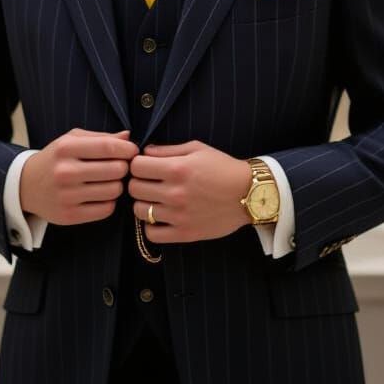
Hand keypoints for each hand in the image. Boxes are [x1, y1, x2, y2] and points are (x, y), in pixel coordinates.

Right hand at [20, 128, 135, 225]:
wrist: (25, 186)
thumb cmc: (55, 159)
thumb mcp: (71, 140)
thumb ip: (101, 138)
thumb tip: (128, 138)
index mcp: (66, 148)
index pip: (108, 147)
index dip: (128, 150)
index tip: (133, 151)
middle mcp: (65, 172)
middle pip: (116, 170)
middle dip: (123, 167)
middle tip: (119, 167)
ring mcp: (66, 196)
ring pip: (114, 190)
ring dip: (117, 185)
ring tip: (109, 181)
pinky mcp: (69, 215)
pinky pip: (106, 209)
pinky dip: (109, 201)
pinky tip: (101, 195)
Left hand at [128, 141, 251, 243]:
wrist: (249, 194)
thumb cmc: (223, 167)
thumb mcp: (197, 149)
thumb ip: (168, 150)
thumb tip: (144, 152)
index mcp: (177, 168)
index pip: (136, 166)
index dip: (137, 164)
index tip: (145, 166)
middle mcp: (175, 192)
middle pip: (134, 188)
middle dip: (138, 182)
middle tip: (149, 182)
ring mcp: (178, 215)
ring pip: (139, 211)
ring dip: (144, 204)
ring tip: (156, 200)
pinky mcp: (185, 233)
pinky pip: (152, 234)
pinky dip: (152, 226)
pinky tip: (161, 217)